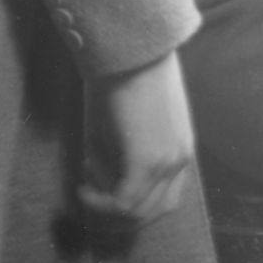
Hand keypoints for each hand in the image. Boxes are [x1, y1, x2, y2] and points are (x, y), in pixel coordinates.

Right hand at [77, 50, 196, 230]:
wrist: (129, 45)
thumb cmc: (124, 73)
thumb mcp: (124, 122)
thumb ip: (119, 153)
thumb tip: (101, 177)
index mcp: (180, 147)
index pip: (166, 197)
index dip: (134, 204)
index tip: (103, 192)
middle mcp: (181, 159)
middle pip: (156, 210)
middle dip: (121, 217)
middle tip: (91, 202)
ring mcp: (168, 162)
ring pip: (139, 211)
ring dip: (107, 208)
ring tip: (84, 189)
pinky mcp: (148, 161)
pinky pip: (124, 202)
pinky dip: (99, 203)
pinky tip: (81, 190)